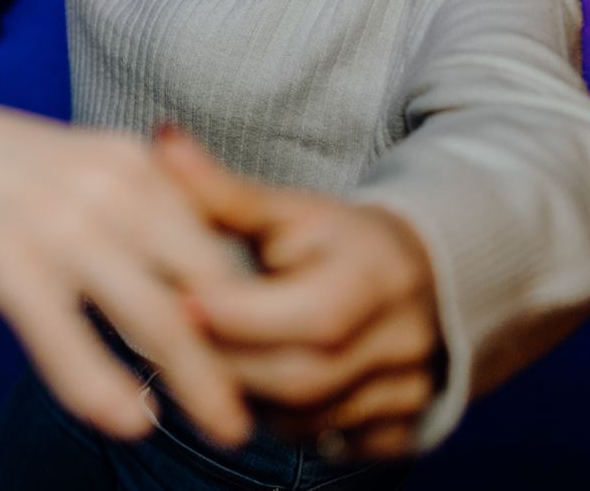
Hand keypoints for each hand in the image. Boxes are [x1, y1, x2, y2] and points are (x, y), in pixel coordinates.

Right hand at [0, 100, 253, 446]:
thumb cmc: (1, 173)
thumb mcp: (84, 166)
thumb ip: (141, 207)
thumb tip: (204, 275)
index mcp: (134, 161)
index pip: (214, 244)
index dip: (247, 311)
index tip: (269, 358)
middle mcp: (109, 185)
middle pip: (203, 286)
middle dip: (239, 354)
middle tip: (262, 408)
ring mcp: (59, 222)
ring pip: (152, 319)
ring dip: (196, 384)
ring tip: (225, 430)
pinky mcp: (8, 260)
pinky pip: (68, 339)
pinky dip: (104, 386)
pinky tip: (131, 422)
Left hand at [156, 129, 441, 461]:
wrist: (428, 278)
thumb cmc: (340, 240)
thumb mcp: (290, 210)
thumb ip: (223, 192)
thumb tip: (161, 142)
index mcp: (376, 275)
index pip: (311, 316)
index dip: (240, 317)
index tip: (178, 303)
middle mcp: (402, 341)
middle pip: (302, 379)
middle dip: (228, 365)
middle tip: (173, 344)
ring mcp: (408, 393)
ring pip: (309, 421)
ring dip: (249, 399)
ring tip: (208, 364)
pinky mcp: (403, 431)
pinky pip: (330, 447)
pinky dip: (285, 427)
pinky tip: (257, 392)